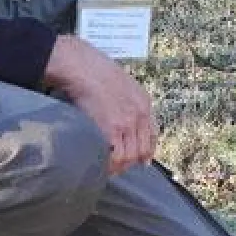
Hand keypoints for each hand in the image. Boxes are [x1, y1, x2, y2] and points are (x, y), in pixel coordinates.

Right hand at [41, 35, 153, 175]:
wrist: (83, 67)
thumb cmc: (96, 70)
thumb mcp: (124, 83)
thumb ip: (129, 101)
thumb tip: (122, 117)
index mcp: (144, 102)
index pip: (153, 134)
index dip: (147, 151)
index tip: (143, 159)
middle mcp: (139, 114)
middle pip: (142, 149)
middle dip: (132, 162)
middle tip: (121, 167)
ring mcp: (127, 123)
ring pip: (130, 156)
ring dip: (120, 166)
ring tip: (109, 168)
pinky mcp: (111, 129)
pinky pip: (116, 156)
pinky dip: (110, 165)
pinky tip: (103, 166)